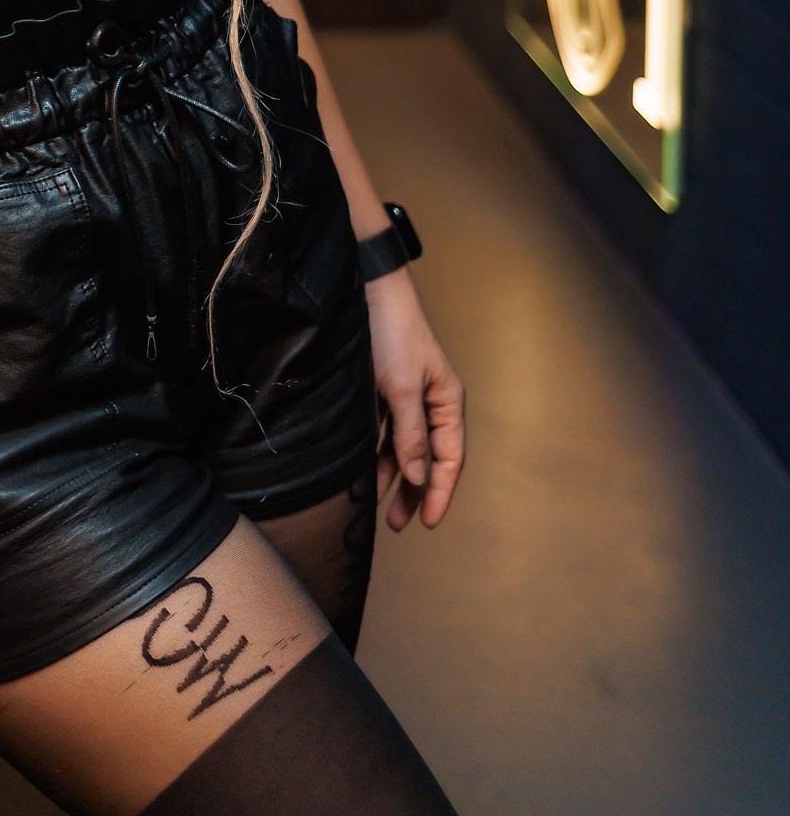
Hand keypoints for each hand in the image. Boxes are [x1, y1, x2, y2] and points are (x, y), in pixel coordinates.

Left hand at [365, 266, 464, 533]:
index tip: (429, 523)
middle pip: (428, 458)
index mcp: (447, 401)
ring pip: (404, 448)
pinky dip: (376, 455)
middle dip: (415, 493)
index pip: (450, 458)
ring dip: (392, 477)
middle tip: (398, 524)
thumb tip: (419, 477)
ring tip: (379, 509)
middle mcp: (431, 402)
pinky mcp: (383, 391)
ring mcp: (407, 398)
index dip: (441, 492)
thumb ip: (411, 434)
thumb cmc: (392, 334)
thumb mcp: (401, 388)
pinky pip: (384, 434)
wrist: (367, 291)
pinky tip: (364, 476)